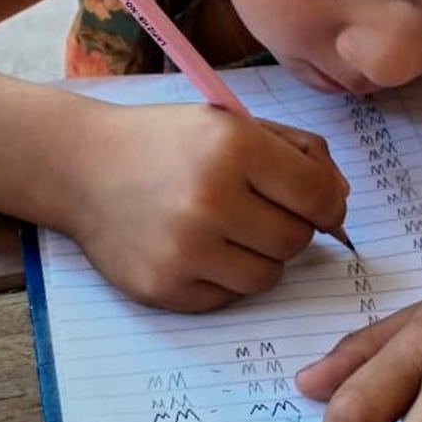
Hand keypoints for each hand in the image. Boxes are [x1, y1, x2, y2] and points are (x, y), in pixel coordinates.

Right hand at [67, 100, 349, 310]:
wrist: (82, 167)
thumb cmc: (168, 142)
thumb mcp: (232, 123)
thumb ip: (297, 151)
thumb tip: (339, 201)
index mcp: (233, 147)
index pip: (319, 196)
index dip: (329, 204)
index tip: (319, 205)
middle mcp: (209, 199)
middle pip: (296, 240)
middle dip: (289, 228)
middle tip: (259, 212)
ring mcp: (184, 250)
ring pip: (268, 277)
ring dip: (260, 257)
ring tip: (228, 231)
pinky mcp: (165, 288)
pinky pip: (229, 298)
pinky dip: (224, 279)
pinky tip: (198, 249)